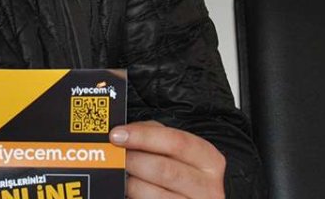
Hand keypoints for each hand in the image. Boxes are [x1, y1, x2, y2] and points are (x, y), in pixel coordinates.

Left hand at [110, 121, 225, 198]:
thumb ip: (154, 136)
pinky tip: (129, 191)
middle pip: (163, 169)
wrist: (187, 198)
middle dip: (133, 160)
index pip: (177, 142)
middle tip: (116, 157)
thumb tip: (125, 133)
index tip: (118, 135)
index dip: (144, 137)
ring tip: (123, 176)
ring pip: (153, 193)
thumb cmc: (181, 172)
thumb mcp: (176, 151)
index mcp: (209, 161)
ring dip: (130, 182)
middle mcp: (207, 187)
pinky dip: (133, 196)